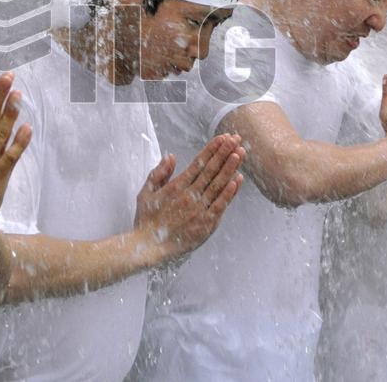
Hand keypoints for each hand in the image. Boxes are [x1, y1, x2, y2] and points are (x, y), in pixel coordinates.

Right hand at [134, 134, 244, 262]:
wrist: (148, 248)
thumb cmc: (146, 220)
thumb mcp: (145, 192)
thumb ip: (158, 173)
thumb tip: (172, 157)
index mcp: (176, 186)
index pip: (199, 163)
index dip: (212, 149)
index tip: (222, 138)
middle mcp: (189, 195)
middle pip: (211, 170)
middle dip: (225, 153)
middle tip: (236, 139)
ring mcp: (198, 210)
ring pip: (218, 185)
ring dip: (230, 168)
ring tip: (240, 153)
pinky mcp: (205, 225)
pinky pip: (220, 205)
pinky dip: (230, 193)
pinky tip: (237, 180)